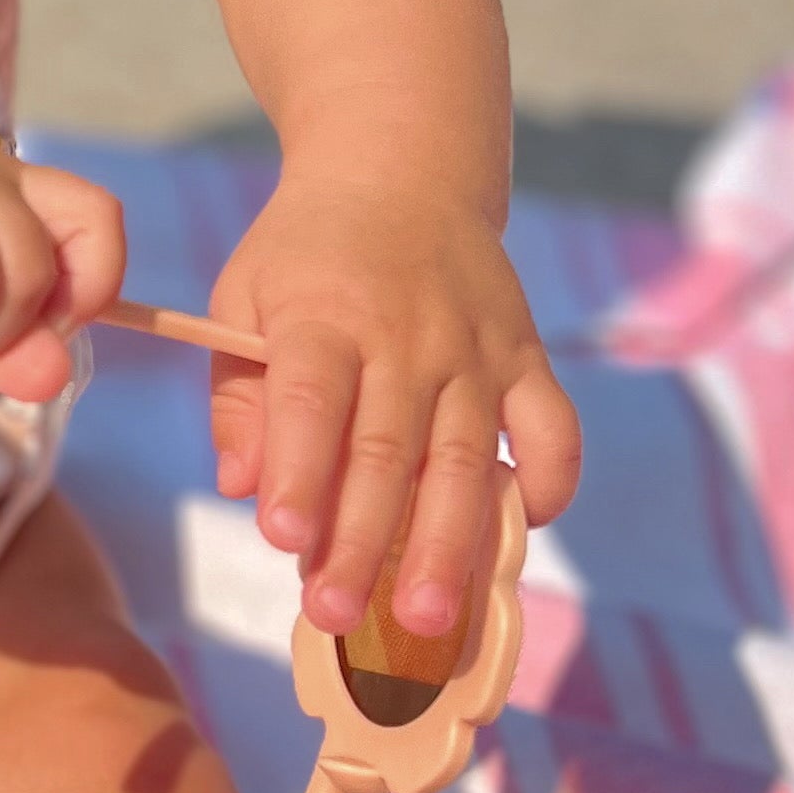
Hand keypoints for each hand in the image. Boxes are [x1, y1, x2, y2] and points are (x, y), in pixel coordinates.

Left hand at [205, 176, 578, 639]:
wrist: (401, 173)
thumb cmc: (307, 255)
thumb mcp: (245, 297)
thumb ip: (240, 396)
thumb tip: (242, 487)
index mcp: (324, 315)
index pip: (311, 400)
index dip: (298, 471)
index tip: (283, 540)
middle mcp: (407, 334)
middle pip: (386, 451)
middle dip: (361, 543)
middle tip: (335, 616)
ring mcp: (475, 348)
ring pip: (464, 458)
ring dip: (447, 544)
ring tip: (425, 619)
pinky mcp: (526, 356)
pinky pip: (553, 429)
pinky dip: (547, 484)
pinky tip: (520, 532)